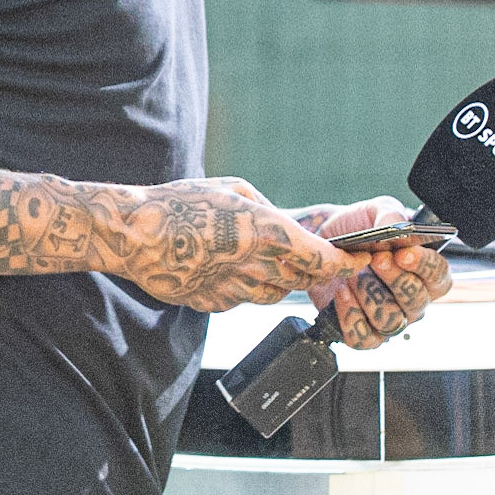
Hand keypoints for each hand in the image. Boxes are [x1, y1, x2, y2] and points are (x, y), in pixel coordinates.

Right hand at [116, 178, 366, 312]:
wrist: (135, 236)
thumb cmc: (180, 204)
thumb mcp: (234, 190)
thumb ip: (267, 211)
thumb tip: (282, 224)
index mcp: (267, 233)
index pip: (323, 260)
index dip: (346, 263)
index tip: (359, 259)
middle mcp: (256, 266)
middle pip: (304, 278)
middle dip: (316, 269)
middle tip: (319, 256)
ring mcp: (235, 290)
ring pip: (276, 292)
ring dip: (281, 278)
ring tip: (263, 256)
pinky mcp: (215, 304)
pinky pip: (244, 299)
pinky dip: (247, 286)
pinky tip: (228, 267)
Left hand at [306, 197, 454, 349]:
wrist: (322, 244)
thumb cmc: (358, 228)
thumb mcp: (377, 211)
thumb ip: (391, 216)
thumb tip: (398, 230)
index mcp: (425, 271)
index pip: (439, 276)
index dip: (425, 266)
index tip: (405, 253)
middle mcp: (413, 300)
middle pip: (416, 301)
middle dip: (395, 279)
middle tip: (376, 259)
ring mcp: (391, 319)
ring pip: (392, 321)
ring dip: (371, 296)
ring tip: (353, 274)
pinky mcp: (365, 333)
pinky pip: (364, 338)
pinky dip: (351, 316)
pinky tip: (341, 292)